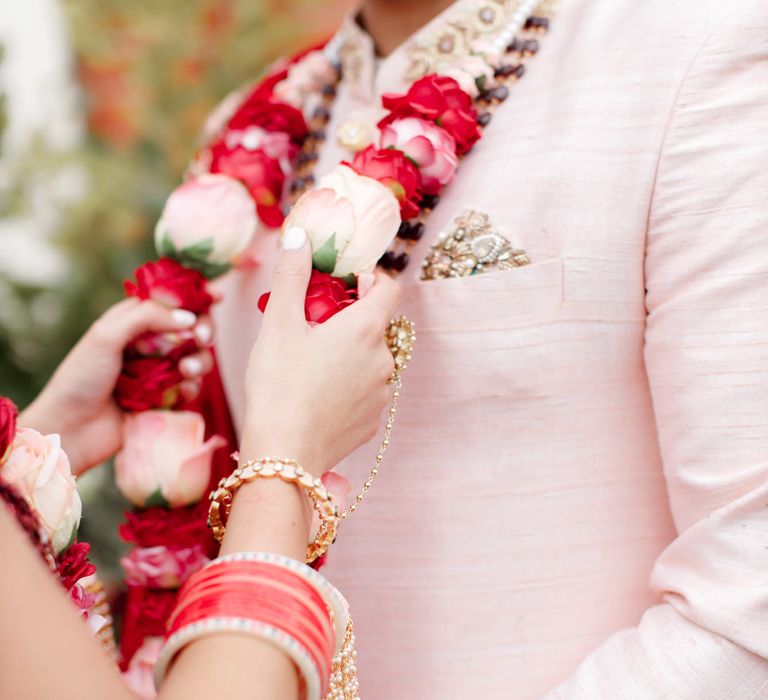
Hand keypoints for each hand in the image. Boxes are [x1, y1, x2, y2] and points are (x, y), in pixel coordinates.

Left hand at [19, 299, 213, 474]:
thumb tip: (189, 317)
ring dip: (200, 360)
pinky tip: (182, 392)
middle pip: (192, 326)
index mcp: (134, 320)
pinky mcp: (167, 397)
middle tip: (202, 338)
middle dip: (204, 329)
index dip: (197, 295)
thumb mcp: (106, 336)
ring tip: (186, 371)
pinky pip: (193, 387)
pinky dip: (193, 386)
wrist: (71, 429)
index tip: (217, 296)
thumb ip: (147, 317)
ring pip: (198, 356)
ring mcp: (161, 371)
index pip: (172, 300)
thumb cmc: (80, 379)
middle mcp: (150, 343)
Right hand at [242, 228, 401, 474]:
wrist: (284, 454)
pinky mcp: (372, 422)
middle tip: (316, 324)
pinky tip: (319, 394)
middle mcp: (383, 359)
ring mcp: (381, 394)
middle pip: (378, 325)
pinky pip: (366, 391)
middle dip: (353, 318)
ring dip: (352, 353)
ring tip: (313, 363)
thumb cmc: (278, 384)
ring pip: (372, 360)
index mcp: (366, 329)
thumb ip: (292, 275)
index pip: (390, 289)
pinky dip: (350, 384)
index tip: (348, 282)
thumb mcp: (279, 323)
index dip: (372, 280)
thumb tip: (300, 237)